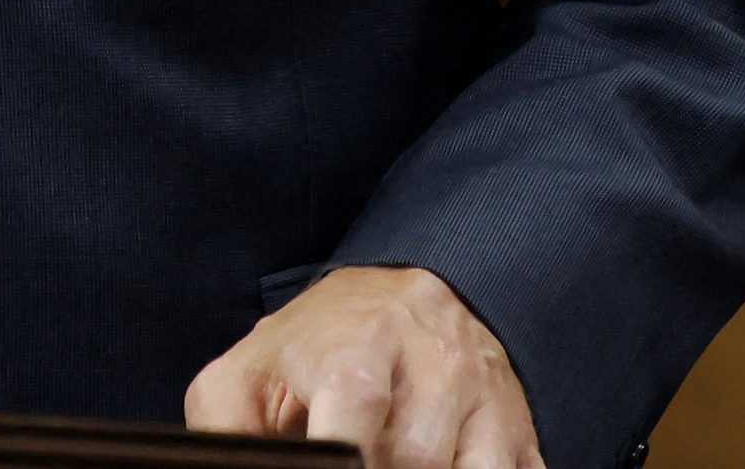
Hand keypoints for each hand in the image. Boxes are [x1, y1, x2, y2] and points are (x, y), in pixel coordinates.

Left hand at [184, 265, 538, 468]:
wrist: (402, 293)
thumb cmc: (318, 344)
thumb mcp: (252, 371)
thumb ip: (224, 425)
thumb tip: (227, 464)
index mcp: (358, 345)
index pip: (357, 412)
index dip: (343, 458)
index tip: (332, 467)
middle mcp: (435, 362)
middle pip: (413, 460)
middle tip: (355, 458)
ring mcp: (488, 394)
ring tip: (388, 458)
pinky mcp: (520, 426)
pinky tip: (441, 464)